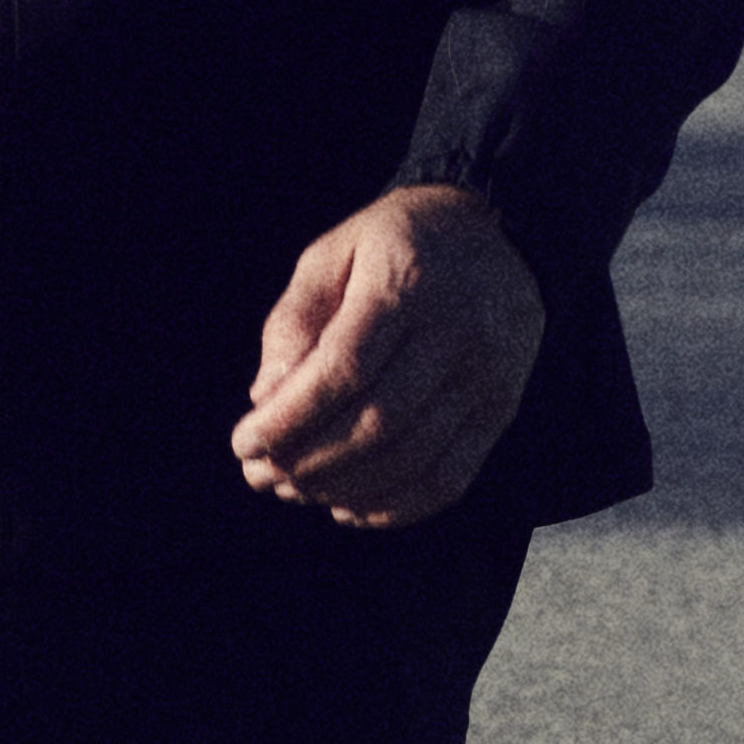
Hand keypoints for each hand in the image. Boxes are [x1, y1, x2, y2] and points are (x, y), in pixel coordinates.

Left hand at [235, 185, 543, 528]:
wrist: (498, 236)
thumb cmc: (397, 244)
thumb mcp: (333, 254)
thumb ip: (294, 322)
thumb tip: (267, 400)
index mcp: (408, 282)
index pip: (344, 369)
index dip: (289, 418)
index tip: (243, 442)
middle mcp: (457, 332)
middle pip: (377, 423)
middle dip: (308, 462)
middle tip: (262, 474)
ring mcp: (487, 375)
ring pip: (410, 459)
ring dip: (341, 489)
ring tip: (295, 489)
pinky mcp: (500, 408)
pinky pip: (448, 478)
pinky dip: (393, 508)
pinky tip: (348, 506)